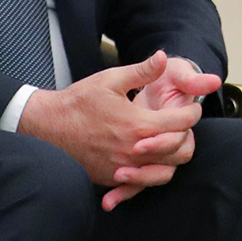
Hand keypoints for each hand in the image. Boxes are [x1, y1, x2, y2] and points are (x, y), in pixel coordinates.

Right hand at [17, 51, 210, 209]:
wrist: (48, 126)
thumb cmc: (80, 101)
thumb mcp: (111, 79)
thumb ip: (142, 71)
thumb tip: (163, 57)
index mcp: (139, 125)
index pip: (181, 124)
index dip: (193, 113)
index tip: (193, 107)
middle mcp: (134, 152)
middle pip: (179, 152)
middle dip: (186, 136)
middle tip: (180, 124)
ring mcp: (122, 169)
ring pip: (163, 172)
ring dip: (170, 157)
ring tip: (168, 141)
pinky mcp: (111, 179)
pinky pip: (140, 183)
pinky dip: (149, 174)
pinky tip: (147, 161)